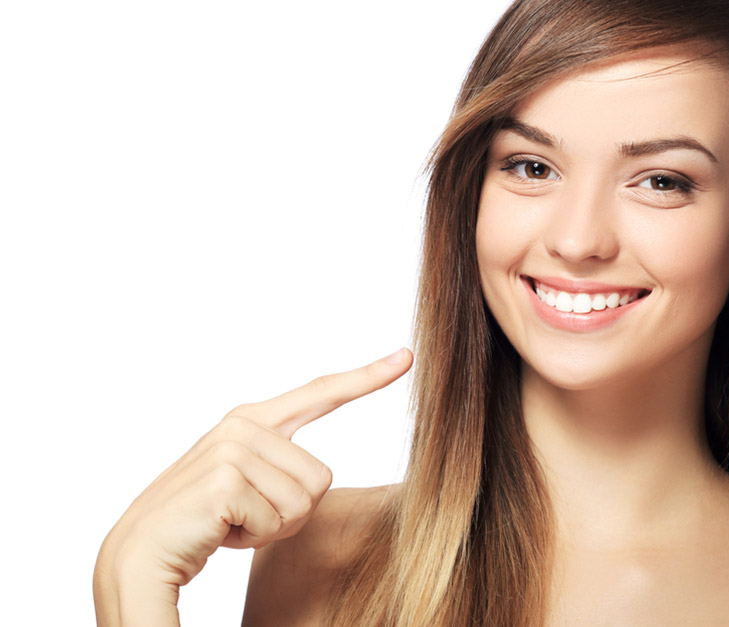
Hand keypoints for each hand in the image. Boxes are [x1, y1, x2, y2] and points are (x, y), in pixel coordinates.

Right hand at [94, 347, 412, 625]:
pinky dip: (253, 540)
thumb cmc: (200, 523)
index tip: (405, 358)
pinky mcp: (225, 480)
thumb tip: (320, 476)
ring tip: (228, 522)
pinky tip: (218, 532)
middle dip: (289, 514)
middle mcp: (243, 426)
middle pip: (321, 479)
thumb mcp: (246, 484)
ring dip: (271, 528)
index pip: (320, 393)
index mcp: (252, 421)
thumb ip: (280, 465)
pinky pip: (278, 522)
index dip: (366, 377)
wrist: (139, 555)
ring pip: (304, 503)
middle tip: (241, 516)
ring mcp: (232, 449)